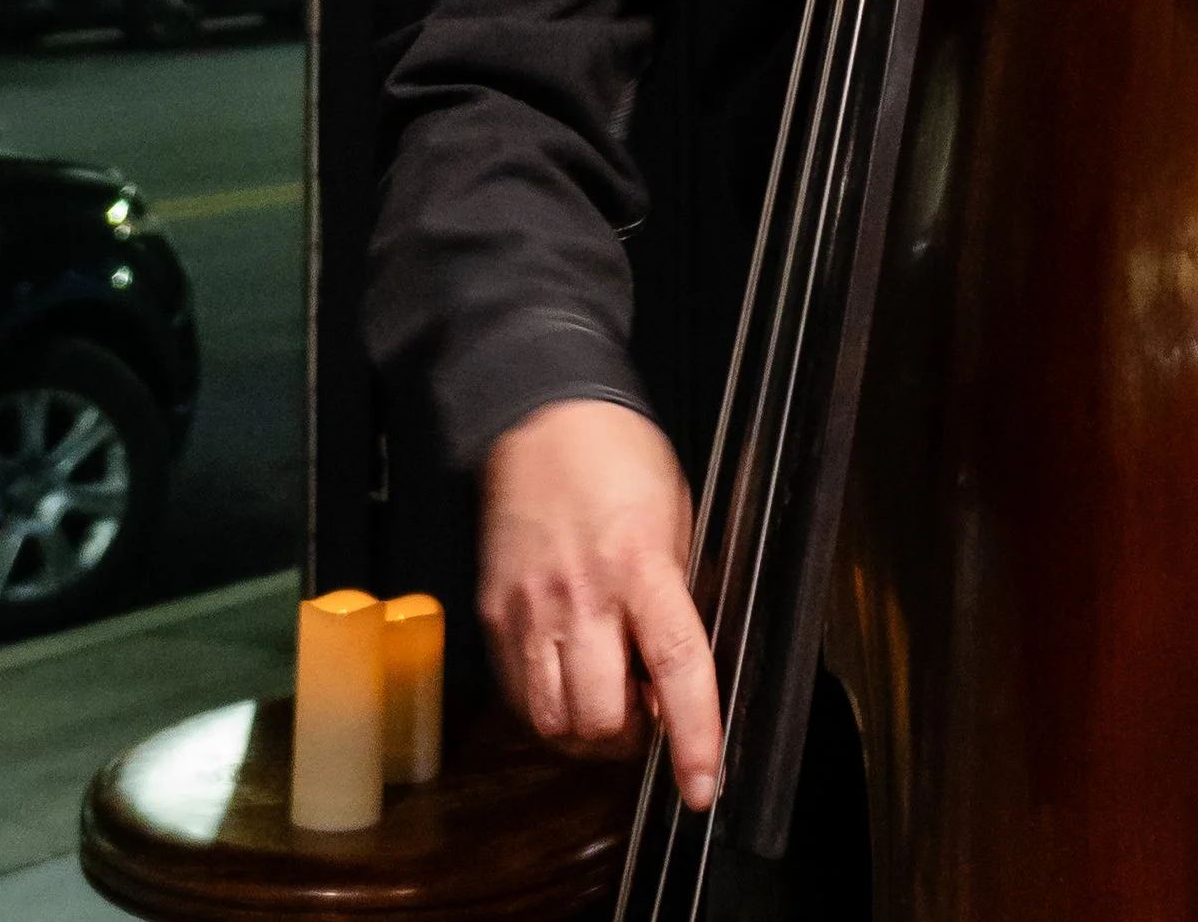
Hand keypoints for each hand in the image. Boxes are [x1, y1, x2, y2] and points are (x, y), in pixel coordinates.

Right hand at [479, 399, 720, 810]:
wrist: (541, 413)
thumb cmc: (618, 457)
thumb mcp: (675, 516)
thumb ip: (678, 594)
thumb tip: (681, 670)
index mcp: (640, 564)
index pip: (677, 667)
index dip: (693, 736)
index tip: (702, 784)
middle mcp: (581, 594)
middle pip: (602, 718)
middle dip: (631, 736)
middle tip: (646, 709)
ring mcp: (530, 608)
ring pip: (555, 722)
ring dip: (587, 731)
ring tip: (606, 697)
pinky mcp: (496, 612)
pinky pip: (521, 696)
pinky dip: (549, 707)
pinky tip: (568, 677)